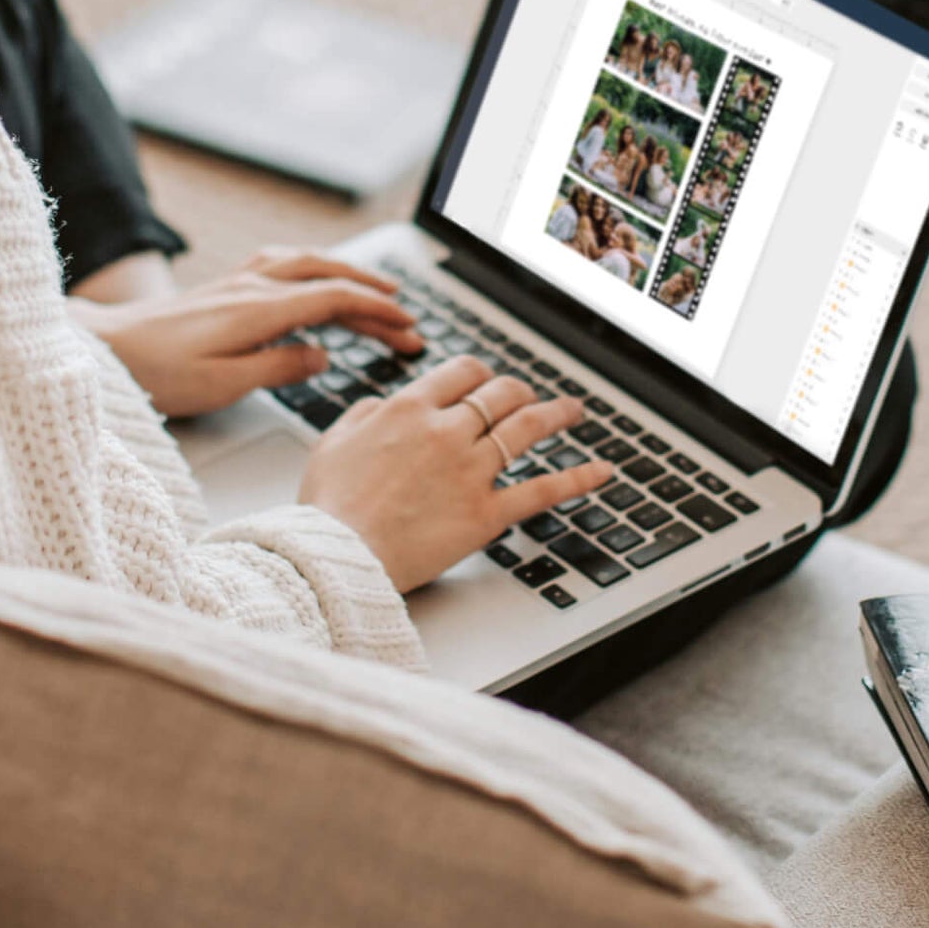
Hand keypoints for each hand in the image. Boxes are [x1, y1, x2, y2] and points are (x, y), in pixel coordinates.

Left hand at [76, 248, 422, 419]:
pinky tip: (316, 275)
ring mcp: (237, 282)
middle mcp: (252, 287)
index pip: (334, 300)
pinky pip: (282, 263)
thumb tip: (322, 356)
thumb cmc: (156, 373)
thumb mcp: (221, 384)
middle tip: (407, 319)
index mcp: (259, 310)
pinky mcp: (224, 287)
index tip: (408, 327)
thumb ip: (278, 368)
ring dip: (347, 274)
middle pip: (328, 277)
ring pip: (307, 263)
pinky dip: (314, 266)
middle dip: (373, 294)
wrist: (103, 348)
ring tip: (377, 290)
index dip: (376, 312)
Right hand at [298, 356, 613, 592]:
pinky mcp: (486, 513)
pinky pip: (542, 490)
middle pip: (500, 393)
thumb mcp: (331, 442)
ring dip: (556, 414)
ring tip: (573, 411)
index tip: (486, 381)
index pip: (462, 372)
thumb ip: (364, 414)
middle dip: (518, 391)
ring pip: (526, 429)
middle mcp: (446, 431)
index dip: (480, 374)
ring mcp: (471, 471)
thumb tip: (383, 405)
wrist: (337, 554)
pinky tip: (601, 471)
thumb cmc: (327, 506)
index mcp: (409, 409)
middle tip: (528, 396)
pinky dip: (578, 478)